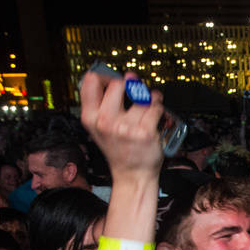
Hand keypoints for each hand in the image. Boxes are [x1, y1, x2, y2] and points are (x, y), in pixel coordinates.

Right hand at [78, 69, 165, 183]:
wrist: (133, 174)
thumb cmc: (119, 150)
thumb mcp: (100, 128)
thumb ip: (102, 103)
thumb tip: (121, 78)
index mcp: (90, 118)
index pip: (90, 83)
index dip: (103, 74)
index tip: (112, 75)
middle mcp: (106, 122)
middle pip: (118, 84)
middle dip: (130, 83)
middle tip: (134, 88)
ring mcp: (126, 127)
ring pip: (141, 95)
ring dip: (149, 95)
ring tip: (150, 100)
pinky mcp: (145, 132)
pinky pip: (156, 107)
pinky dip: (159, 107)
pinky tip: (156, 112)